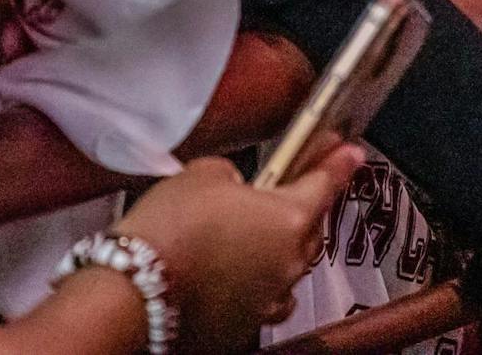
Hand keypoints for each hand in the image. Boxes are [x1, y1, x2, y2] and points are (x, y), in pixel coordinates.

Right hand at [112, 145, 362, 352]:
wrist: (133, 293)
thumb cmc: (167, 232)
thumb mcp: (203, 173)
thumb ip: (233, 175)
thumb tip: (234, 186)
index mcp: (289, 218)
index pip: (327, 182)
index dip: (338, 163)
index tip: (349, 154)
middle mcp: (288, 263)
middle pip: (308, 229)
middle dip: (298, 209)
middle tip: (277, 194)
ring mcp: (269, 300)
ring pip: (286, 268)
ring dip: (272, 251)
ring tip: (237, 237)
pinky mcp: (244, 328)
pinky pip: (261, 299)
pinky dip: (250, 284)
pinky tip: (223, 274)